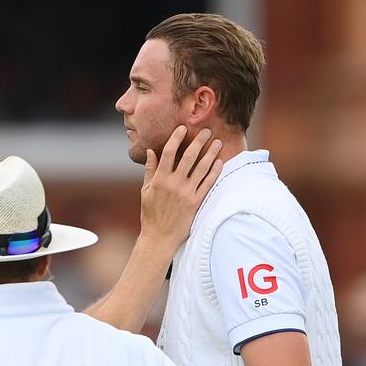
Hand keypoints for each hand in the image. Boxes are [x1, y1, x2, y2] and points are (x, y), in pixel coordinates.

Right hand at [139, 125, 222, 247]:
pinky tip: (220, 162)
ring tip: (218, 143)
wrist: (159, 237)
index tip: (183, 128)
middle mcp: (174, 184)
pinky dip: (215, 172)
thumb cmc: (151, 214)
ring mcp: (186, 193)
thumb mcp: (146, 191)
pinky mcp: (196, 202)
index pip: (169, 153)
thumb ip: (150, 170)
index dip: (176, 138)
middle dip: (199, 142)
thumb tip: (151, 151)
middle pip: (189, 157)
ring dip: (211, 154)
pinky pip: (208, 184)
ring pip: (202, 168)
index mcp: (160, 179)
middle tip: (207, 131)